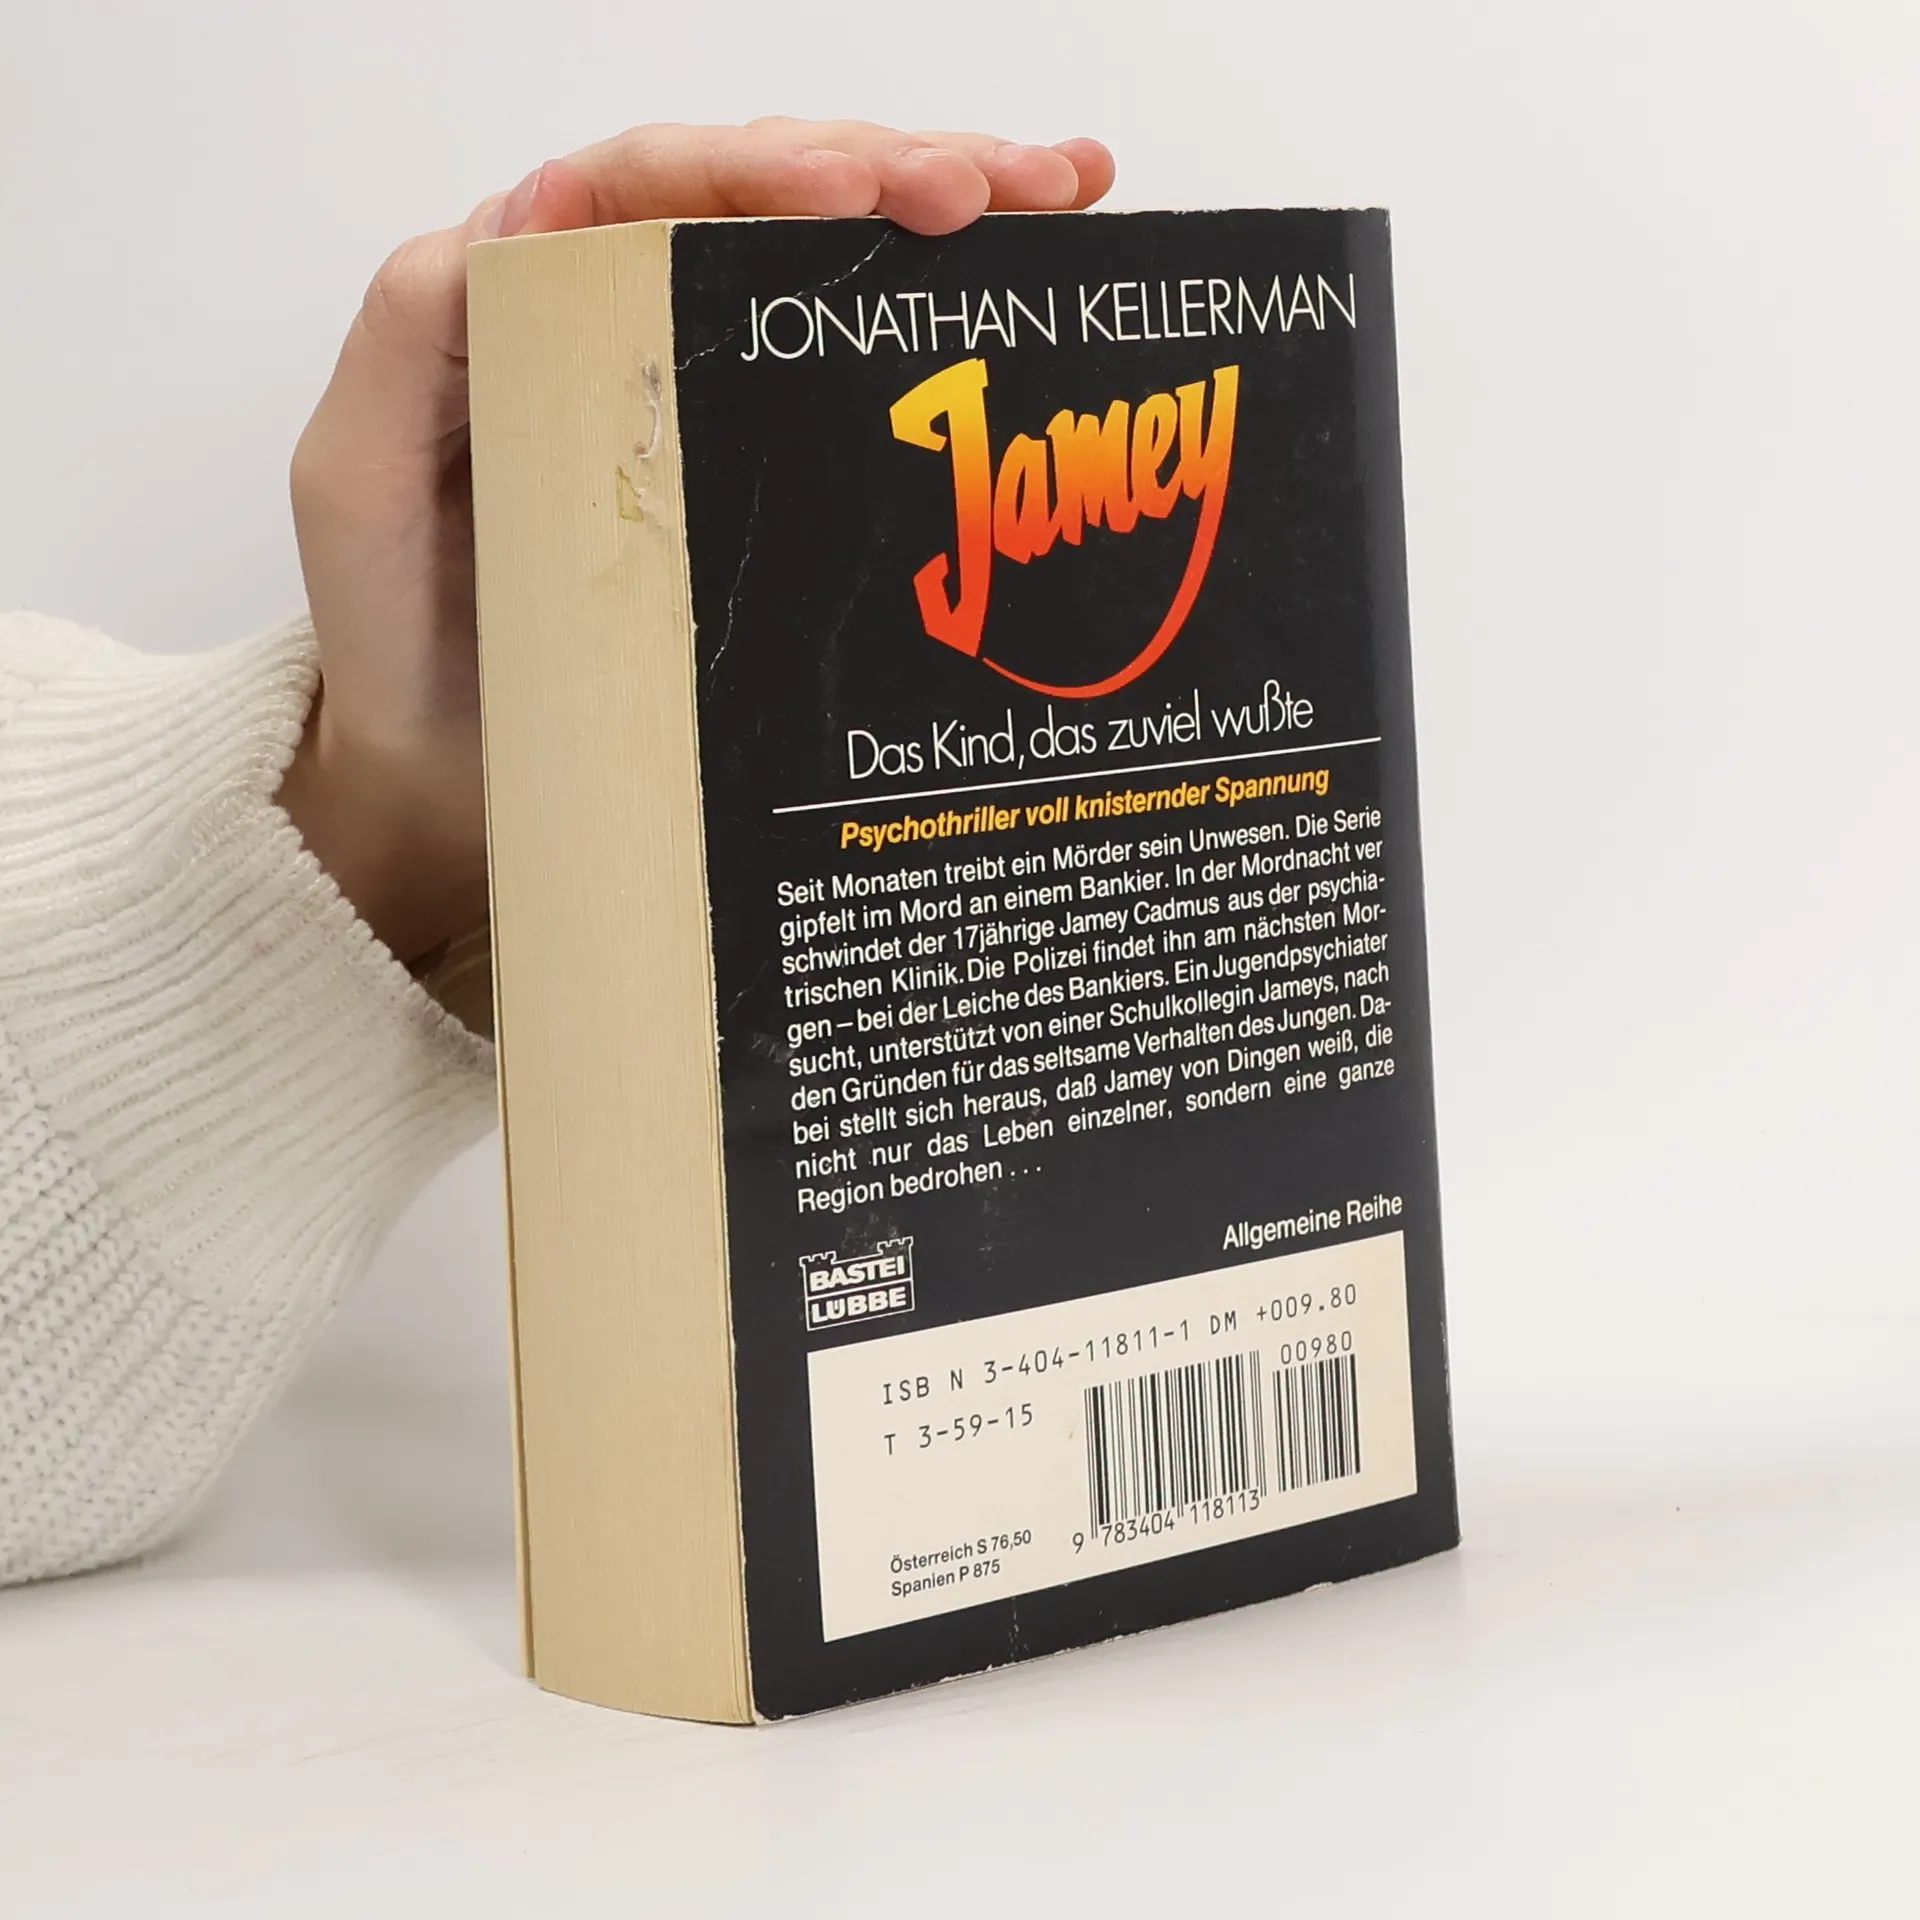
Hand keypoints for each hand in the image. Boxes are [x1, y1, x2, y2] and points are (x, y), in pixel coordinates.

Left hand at [279, 119, 1115, 964]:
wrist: (454, 775)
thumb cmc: (400, 636)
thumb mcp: (356, 476)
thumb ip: (410, 331)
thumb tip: (528, 214)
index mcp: (535, 293)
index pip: (656, 184)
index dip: (761, 167)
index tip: (860, 194)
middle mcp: (629, 313)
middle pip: (770, 194)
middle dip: (891, 167)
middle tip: (999, 192)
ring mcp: (705, 384)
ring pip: (831, 255)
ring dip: (949, 204)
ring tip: (1059, 193)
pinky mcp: (760, 459)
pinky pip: (853, 358)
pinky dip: (944, 303)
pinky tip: (1037, 260)